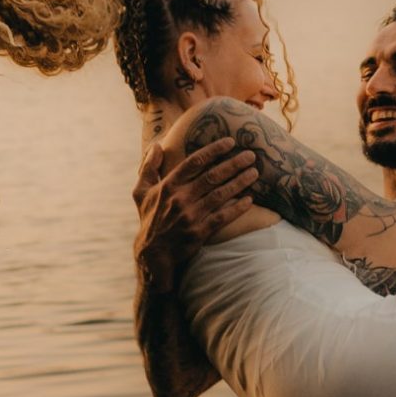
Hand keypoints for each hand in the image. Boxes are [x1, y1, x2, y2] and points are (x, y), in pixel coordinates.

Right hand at [133, 137, 257, 292]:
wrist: (153, 254)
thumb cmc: (149, 219)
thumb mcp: (141, 192)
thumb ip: (149, 167)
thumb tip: (158, 145)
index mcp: (168, 186)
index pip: (194, 162)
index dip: (213, 150)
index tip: (230, 142)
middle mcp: (180, 199)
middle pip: (212, 176)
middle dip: (233, 164)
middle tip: (250, 155)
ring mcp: (191, 216)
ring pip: (220, 195)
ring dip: (239, 183)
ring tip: (254, 173)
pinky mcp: (200, 232)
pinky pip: (222, 217)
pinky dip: (237, 208)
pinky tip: (250, 200)